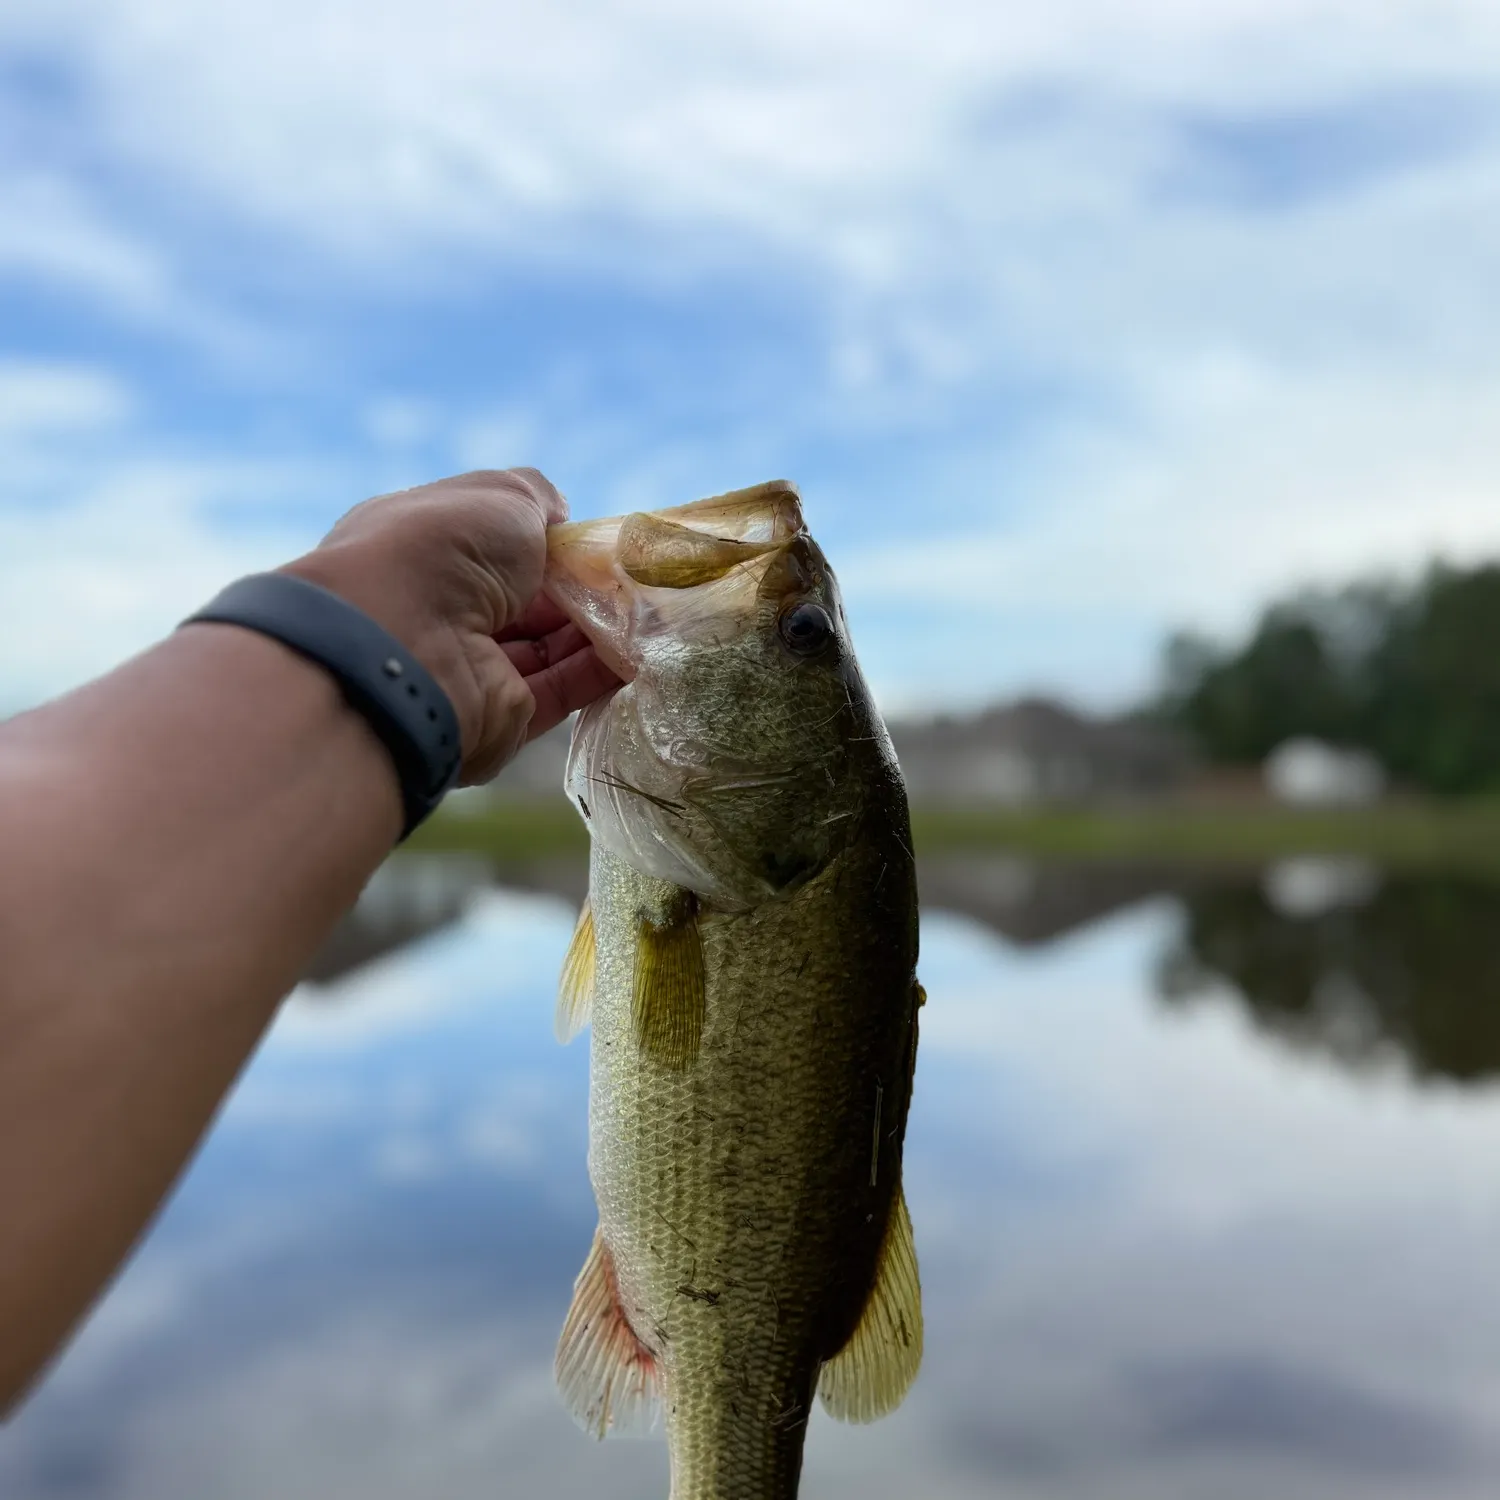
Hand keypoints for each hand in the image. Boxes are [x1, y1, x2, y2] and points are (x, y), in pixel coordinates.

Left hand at [281, 468, 619, 782]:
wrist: (407, 646)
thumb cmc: (443, 550)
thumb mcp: (499, 496)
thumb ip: (537, 498)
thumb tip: (561, 516)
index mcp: (424, 551)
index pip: (494, 546)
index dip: (547, 542)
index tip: (596, 542)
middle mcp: (441, 610)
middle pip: (526, 601)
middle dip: (581, 590)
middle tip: (638, 581)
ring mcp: (469, 667)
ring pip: (547, 647)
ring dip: (599, 630)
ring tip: (654, 614)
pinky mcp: (498, 716)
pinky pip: (559, 690)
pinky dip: (599, 672)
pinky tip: (641, 652)